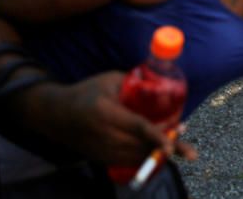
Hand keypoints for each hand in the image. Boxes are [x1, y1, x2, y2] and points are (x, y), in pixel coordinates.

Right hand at [49, 72, 195, 166]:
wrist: (56, 114)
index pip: (137, 127)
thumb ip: (135, 84)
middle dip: (166, 146)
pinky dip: (144, 157)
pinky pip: (127, 162)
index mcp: (106, 112)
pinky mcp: (99, 158)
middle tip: (186, 143)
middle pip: (140, 146)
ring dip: (157, 152)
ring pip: (136, 157)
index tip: (173, 144)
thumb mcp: (110, 80)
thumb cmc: (87, 91)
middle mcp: (103, 134)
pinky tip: (156, 148)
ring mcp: (100, 149)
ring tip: (175, 141)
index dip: (157, 136)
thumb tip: (163, 85)